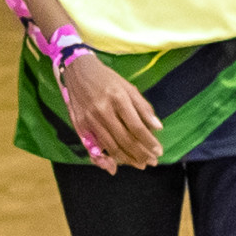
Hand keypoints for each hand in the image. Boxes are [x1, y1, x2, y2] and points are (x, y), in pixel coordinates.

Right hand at [57, 54, 162, 173]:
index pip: (137, 127)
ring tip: (140, 164)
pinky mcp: (80, 125)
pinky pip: (93, 147)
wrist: (77, 70)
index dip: (149, 142)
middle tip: (152, 162)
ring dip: (127, 159)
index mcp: (117, 98)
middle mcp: (102, 111)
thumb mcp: (128, 88)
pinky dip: (105, 158)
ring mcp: (90, 119)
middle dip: (141, 154)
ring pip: (111, 146)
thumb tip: (158, 127)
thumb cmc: (107, 79)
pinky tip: (115, 165)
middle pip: (125, 140)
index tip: (159, 151)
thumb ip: (143, 108)